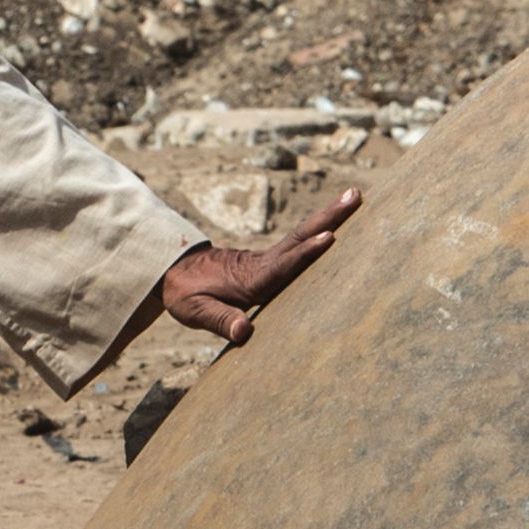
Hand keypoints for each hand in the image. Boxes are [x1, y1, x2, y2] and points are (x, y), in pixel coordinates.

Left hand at [155, 187, 358, 346]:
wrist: (173, 271)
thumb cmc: (185, 295)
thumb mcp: (195, 311)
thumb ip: (220, 320)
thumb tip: (245, 333)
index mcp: (251, 279)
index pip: (283, 265)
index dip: (306, 253)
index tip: (329, 238)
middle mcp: (264, 264)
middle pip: (300, 237)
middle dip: (329, 218)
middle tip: (355, 195)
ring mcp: (268, 259)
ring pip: (302, 235)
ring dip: (330, 216)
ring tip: (355, 196)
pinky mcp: (270, 261)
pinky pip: (299, 242)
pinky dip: (320, 229)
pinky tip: (337, 224)